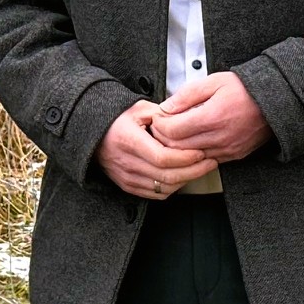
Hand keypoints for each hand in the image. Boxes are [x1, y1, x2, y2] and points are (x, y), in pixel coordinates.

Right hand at [96, 100, 218, 200]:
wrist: (93, 134)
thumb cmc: (118, 120)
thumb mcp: (139, 108)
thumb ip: (164, 114)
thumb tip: (188, 119)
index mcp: (129, 140)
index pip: (163, 157)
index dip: (186, 158)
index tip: (202, 152)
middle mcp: (126, 162)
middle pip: (167, 176)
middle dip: (194, 171)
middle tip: (210, 161)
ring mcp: (126, 177)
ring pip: (164, 189)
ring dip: (186, 180)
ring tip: (199, 169)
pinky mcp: (128, 186)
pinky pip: (157, 194)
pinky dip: (174, 188)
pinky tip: (183, 176)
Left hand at [148, 72, 271, 164]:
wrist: (275, 101)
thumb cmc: (246, 89)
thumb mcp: (214, 81)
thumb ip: (187, 94)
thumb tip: (166, 107)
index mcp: (213, 117)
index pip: (172, 130)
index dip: (160, 125)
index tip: (157, 118)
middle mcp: (219, 137)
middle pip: (177, 147)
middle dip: (164, 137)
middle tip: (161, 126)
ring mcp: (227, 150)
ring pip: (189, 157)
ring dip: (177, 148)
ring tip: (175, 133)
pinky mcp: (233, 156)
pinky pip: (205, 161)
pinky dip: (193, 153)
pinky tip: (191, 141)